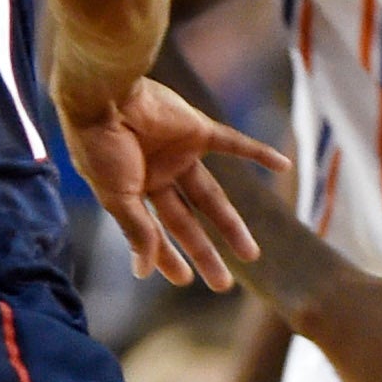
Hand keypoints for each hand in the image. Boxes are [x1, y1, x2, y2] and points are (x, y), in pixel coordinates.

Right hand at [53, 76, 287, 289]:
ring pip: (212, 197)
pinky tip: (283, 165)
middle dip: (203, 252)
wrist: (103, 97)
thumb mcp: (115, 195)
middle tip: (223, 285)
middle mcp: (158, 174)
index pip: (156, 229)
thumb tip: (143, 272)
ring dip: (232, 226)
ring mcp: (179, 153)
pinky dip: (258, 152)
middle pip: (187, 220)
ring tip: (251, 255)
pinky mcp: (197, 130)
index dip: (168, 256)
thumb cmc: (98, 146)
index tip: (184, 281)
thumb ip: (135, 230)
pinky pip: (234, 143)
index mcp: (133, 189)